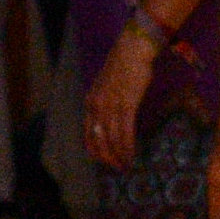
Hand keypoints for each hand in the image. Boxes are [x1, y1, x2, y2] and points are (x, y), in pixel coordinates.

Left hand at [84, 20, 157, 173]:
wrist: (132, 51)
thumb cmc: (124, 66)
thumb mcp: (109, 87)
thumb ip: (108, 102)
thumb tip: (116, 118)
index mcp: (90, 102)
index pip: (88, 134)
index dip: (95, 150)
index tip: (104, 161)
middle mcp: (96, 107)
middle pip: (98, 140)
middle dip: (107, 158)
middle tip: (117, 168)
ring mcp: (110, 107)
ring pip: (112, 139)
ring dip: (119, 155)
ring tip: (126, 165)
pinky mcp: (126, 105)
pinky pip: (125, 132)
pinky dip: (128, 146)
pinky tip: (131, 155)